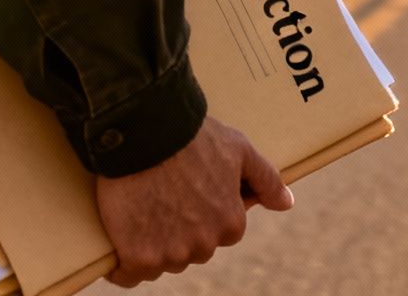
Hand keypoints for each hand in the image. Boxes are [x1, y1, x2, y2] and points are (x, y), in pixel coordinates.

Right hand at [96, 116, 294, 285]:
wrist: (146, 132)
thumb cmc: (194, 137)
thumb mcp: (240, 150)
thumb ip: (266, 180)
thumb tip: (287, 204)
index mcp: (231, 224)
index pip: (219, 233)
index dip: (201, 214)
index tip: (186, 195)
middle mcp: (204, 245)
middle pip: (189, 250)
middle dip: (177, 232)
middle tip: (161, 198)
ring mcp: (170, 254)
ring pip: (161, 263)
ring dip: (151, 247)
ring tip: (141, 210)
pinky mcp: (138, 257)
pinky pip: (128, 275)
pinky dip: (122, 265)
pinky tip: (120, 243)